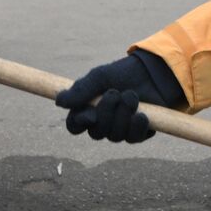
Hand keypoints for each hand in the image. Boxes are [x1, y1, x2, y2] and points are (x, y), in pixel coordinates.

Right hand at [56, 54, 172, 142]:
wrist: (152, 72)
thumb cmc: (122, 74)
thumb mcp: (100, 77)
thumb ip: (81, 90)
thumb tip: (59, 102)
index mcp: (88, 110)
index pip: (74, 126)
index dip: (79, 123)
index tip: (89, 114)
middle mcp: (102, 123)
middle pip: (96, 133)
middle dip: (106, 113)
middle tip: (115, 93)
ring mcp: (120, 130)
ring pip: (115, 136)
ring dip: (124, 115)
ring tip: (131, 96)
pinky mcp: (138, 133)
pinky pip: (133, 138)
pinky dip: (137, 126)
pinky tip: (142, 115)